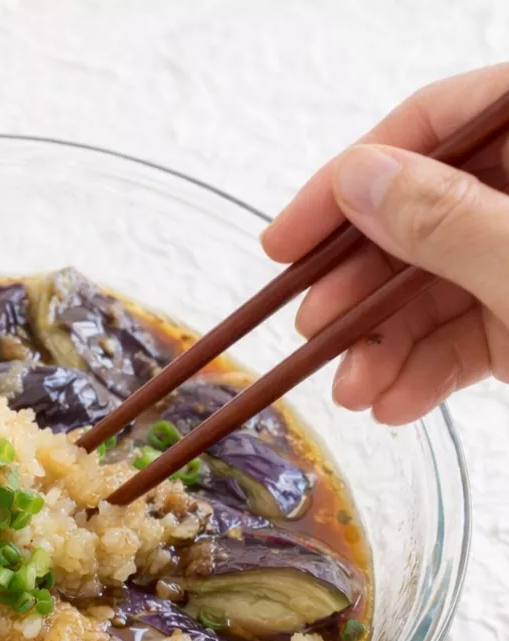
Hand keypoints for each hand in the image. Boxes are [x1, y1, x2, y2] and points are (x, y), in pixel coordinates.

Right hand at [261, 63, 508, 424]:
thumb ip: (448, 217)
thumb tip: (356, 180)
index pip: (431, 126)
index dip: (346, 184)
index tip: (282, 244)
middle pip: (422, 218)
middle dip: (361, 290)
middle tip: (313, 333)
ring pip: (436, 288)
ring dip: (384, 347)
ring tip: (355, 393)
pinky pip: (468, 336)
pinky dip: (426, 373)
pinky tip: (395, 405)